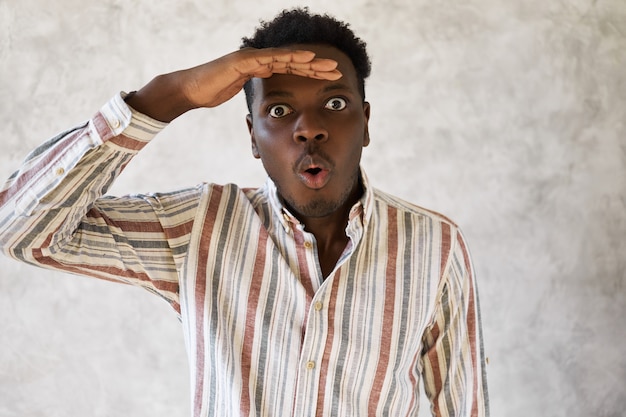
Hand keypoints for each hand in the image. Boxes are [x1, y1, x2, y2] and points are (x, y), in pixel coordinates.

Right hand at [183, 48, 341, 107]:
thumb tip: (267, 103)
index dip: (311, 74)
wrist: (193, 90)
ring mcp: (252, 57)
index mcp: (261, 68)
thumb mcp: (240, 93)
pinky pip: (270, 58)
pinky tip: (305, 58)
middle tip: (337, 71)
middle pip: (293, 63)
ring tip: (328, 65)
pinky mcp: (244, 60)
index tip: (330, 79)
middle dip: (316, 67)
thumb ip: (255, 92)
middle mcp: (259, 60)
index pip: (291, 71)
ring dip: (309, 61)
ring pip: (286, 58)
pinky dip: (289, 58)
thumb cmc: (212, 92)